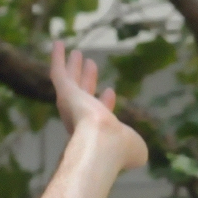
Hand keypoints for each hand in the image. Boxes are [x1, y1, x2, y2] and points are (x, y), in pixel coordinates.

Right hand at [50, 42, 147, 173]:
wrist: (103, 144)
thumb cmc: (120, 150)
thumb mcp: (135, 151)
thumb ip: (136, 149)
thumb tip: (140, 155)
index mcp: (94, 132)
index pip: (99, 113)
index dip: (105, 102)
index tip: (110, 90)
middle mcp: (80, 118)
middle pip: (83, 93)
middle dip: (87, 80)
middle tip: (90, 64)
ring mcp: (71, 105)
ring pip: (71, 81)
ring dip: (74, 67)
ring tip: (77, 53)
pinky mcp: (65, 93)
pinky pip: (58, 72)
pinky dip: (57, 57)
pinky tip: (58, 42)